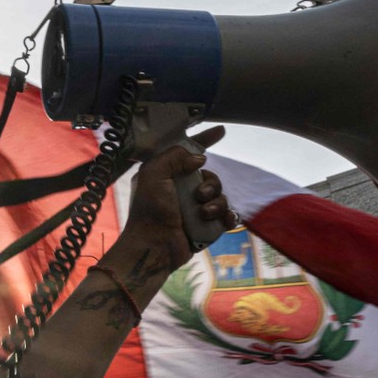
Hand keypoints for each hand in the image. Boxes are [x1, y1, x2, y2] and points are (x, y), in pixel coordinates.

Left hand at [105, 126, 231, 290]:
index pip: (188, 152)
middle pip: (210, 176)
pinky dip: (227, 217)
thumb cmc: (149, 210)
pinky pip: (226, 215)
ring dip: (216, 203)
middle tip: (199, 195)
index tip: (220, 131)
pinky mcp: (205, 226)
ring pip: (220, 196)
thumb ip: (174, 156)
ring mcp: (195, 209)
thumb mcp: (154, 174)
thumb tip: (199, 159)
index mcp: (168, 175)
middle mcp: (182, 190)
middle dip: (211, 183)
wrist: (154, 245)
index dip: (204, 140)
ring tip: (204, 213)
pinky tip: (223, 220)